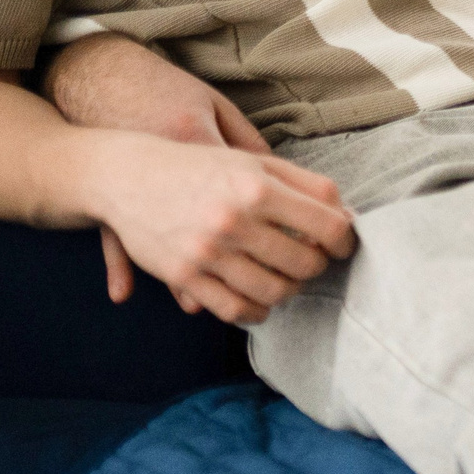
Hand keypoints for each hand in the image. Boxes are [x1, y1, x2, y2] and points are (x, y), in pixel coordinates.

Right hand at [82, 134, 356, 325]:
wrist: (128, 177)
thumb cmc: (200, 166)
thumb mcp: (254, 162)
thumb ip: (304, 184)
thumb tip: (346, 215)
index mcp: (258, 187)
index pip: (328, 225)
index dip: (345, 241)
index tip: (343, 245)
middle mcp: (234, 221)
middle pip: (305, 263)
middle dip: (318, 267)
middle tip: (313, 262)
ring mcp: (207, 252)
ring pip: (274, 291)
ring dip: (290, 290)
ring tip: (289, 279)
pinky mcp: (184, 276)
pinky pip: (234, 309)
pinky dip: (256, 312)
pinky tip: (261, 302)